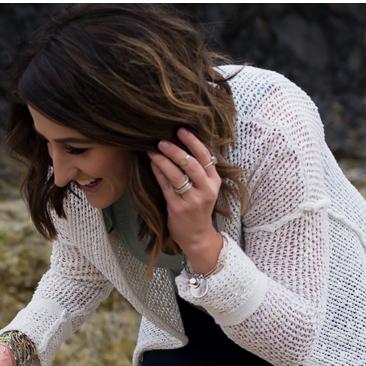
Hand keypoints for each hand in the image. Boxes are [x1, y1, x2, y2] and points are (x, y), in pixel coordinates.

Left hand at [149, 127, 223, 271]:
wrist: (197, 235)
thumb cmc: (198, 207)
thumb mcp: (205, 188)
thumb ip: (198, 170)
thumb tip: (179, 145)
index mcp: (214, 182)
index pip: (206, 157)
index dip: (193, 142)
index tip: (181, 130)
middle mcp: (206, 190)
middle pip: (192, 165)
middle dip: (176, 151)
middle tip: (162, 140)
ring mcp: (192, 199)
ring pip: (177, 175)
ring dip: (163, 160)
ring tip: (153, 150)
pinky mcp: (178, 207)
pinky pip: (166, 186)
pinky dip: (158, 173)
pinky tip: (152, 164)